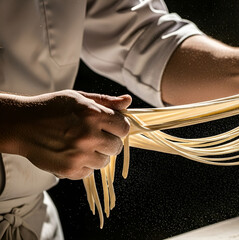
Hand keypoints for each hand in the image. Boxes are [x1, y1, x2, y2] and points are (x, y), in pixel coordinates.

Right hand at [4, 90, 130, 179]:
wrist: (20, 125)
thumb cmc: (51, 108)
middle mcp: (89, 135)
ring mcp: (79, 155)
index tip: (110, 127)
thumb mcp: (78, 98)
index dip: (118, 127)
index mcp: (93, 115)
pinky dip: (83, 165)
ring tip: (81, 145)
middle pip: (117, 146)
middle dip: (109, 142)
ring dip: (97, 155)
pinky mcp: (70, 170)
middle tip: (94, 136)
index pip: (124, 127)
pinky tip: (72, 154)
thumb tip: (127, 102)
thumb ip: (105, 102)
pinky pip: (89, 172)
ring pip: (104, 161)